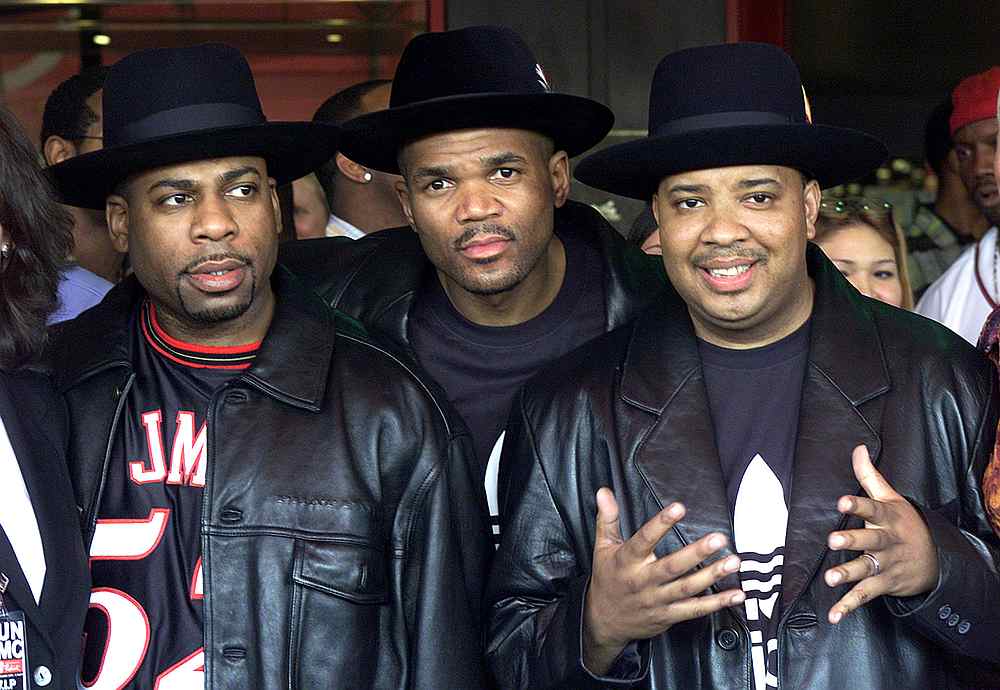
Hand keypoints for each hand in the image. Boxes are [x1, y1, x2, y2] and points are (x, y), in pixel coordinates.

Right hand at [583, 488, 744, 673]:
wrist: (603, 620)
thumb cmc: (607, 578)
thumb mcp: (602, 547)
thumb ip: (607, 518)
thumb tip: (604, 492)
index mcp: (627, 561)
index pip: (644, 539)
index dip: (661, 523)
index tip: (679, 508)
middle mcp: (643, 581)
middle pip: (672, 566)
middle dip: (697, 552)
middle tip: (718, 538)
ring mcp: (657, 600)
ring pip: (687, 588)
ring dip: (712, 575)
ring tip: (733, 561)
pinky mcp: (669, 615)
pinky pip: (695, 610)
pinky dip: (717, 603)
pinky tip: (736, 594)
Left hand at [824, 445, 937, 623]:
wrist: (934, 559)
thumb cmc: (903, 523)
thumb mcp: (891, 498)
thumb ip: (869, 476)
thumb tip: (857, 447)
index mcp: (887, 518)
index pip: (872, 509)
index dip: (857, 506)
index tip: (842, 502)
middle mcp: (887, 542)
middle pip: (870, 541)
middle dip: (853, 541)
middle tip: (833, 540)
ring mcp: (886, 565)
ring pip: (866, 569)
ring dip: (848, 574)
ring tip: (831, 578)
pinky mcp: (884, 584)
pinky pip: (864, 596)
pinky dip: (849, 606)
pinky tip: (834, 615)